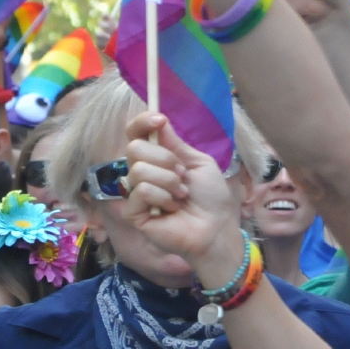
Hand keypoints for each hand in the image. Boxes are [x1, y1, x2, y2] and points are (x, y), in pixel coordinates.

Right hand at [122, 111, 246, 284]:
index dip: (142, 122)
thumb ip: (176, 144)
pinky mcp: (133, 213)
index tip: (160, 120)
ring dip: (168, 181)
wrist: (215, 228)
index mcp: (156, 159)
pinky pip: (141, 191)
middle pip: (134, 148)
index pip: (135, 134)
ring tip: (181, 196)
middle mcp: (142, 173)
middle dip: (165, 158)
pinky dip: (162, 197)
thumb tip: (159, 121)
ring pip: (139, 170)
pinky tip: (172, 209)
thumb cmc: (210, 198)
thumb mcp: (198, 162)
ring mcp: (135, 193)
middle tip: (182, 175)